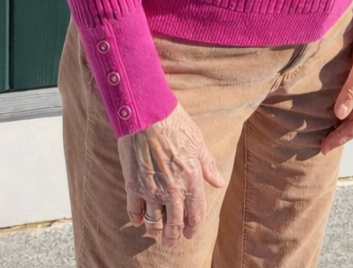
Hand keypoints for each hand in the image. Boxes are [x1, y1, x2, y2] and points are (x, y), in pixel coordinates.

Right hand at [117, 102, 224, 245]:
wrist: (146, 114)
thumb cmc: (174, 123)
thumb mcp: (198, 142)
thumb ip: (208, 166)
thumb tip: (218, 182)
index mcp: (191, 179)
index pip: (195, 215)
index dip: (193, 227)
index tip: (191, 233)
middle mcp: (172, 190)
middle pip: (174, 225)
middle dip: (174, 235)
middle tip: (172, 239)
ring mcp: (151, 189)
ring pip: (154, 222)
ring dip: (156, 230)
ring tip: (157, 232)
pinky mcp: (133, 185)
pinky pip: (134, 211)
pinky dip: (136, 219)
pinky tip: (138, 220)